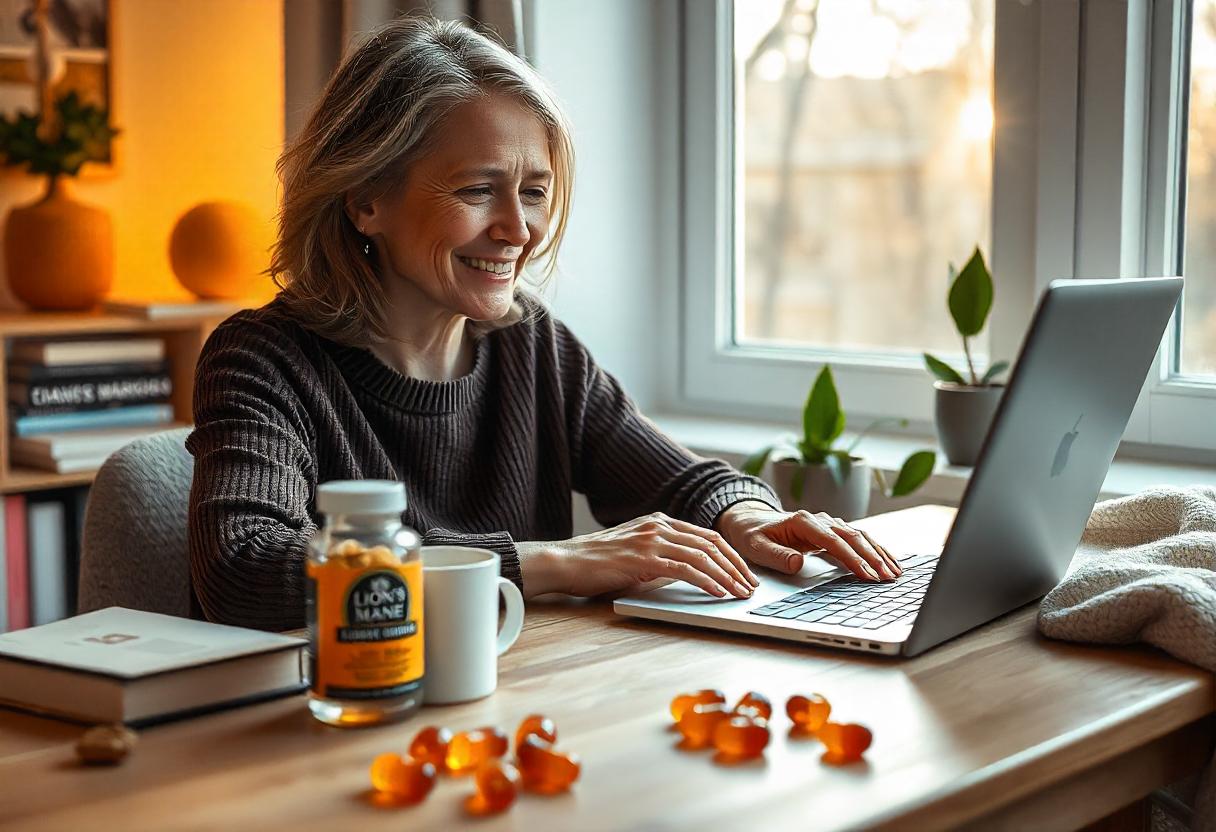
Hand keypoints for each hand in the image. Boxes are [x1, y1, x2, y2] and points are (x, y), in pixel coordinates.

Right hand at [519, 512, 760, 599]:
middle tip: (749, 585)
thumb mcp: (635, 554)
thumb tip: (688, 574)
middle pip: (711, 543)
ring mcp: (652, 539)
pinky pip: (685, 568)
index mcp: (659, 521)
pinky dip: (706, 581)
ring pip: (702, 555)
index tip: (743, 573)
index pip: (707, 536)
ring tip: (739, 592)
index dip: (730, 555)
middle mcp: (659, 525)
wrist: (566, 561)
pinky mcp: (644, 558)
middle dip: (735, 566)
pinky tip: (717, 593)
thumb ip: (661, 557)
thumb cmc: (596, 563)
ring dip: (726, 576)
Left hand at [715, 501, 900, 581]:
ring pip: (859, 536)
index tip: (866, 574)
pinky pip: (857, 539)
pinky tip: (887, 562)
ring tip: (894, 573)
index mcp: (802, 521)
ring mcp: (827, 524)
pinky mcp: (831, 531)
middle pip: (852, 537)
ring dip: (878, 553)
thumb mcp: (755, 546)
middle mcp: (819, 519)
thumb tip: (797, 563)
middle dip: (872, 558)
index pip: (833, 541)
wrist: (749, 520)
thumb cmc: (751, 534)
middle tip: (887, 578)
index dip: (852, 558)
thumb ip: (776, 555)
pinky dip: (874, 550)